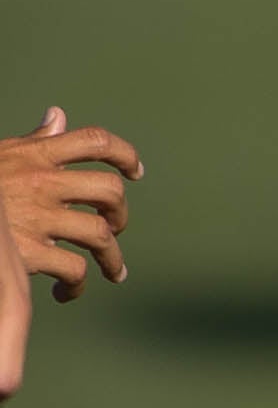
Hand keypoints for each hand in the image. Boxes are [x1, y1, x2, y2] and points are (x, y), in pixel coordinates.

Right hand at [0, 107, 136, 303]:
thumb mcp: (2, 155)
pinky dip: (78, 285)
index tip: (134, 171)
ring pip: (100, 235)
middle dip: (120, 213)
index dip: (124, 154)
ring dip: (113, 257)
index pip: (95, 141)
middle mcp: (40, 183)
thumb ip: (34, 141)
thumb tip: (58, 117)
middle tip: (113, 227)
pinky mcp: (28, 252)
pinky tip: (67, 290)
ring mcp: (36, 217)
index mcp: (36, 155)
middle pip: (108, 191)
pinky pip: (75, 271)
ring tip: (112, 270)